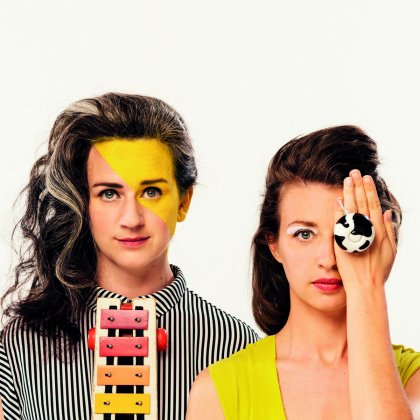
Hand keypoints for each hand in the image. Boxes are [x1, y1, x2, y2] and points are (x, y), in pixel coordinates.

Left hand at [334, 169, 396, 290]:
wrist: (365, 286)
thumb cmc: (379, 271)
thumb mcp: (390, 250)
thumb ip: (388, 230)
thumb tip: (387, 212)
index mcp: (379, 231)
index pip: (373, 205)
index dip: (369, 191)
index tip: (366, 178)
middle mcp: (367, 231)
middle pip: (362, 204)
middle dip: (358, 187)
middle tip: (354, 172)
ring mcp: (354, 236)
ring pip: (351, 210)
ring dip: (349, 194)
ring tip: (346, 180)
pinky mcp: (342, 243)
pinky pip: (341, 224)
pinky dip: (339, 212)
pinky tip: (337, 201)